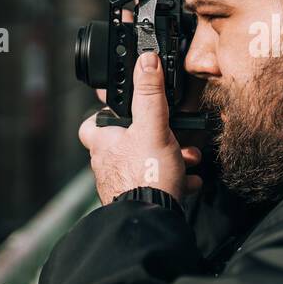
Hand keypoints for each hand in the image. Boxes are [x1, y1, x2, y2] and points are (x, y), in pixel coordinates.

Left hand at [78, 52, 202, 203]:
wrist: (152, 221)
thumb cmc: (145, 176)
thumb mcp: (153, 127)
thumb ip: (150, 94)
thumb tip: (146, 61)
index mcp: (104, 142)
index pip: (93, 122)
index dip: (108, 112)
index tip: (127, 106)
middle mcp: (108, 163)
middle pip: (126, 142)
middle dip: (155, 136)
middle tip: (172, 134)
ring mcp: (122, 183)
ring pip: (144, 162)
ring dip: (169, 158)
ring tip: (188, 158)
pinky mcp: (137, 199)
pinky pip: (156, 184)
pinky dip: (174, 180)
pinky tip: (189, 180)